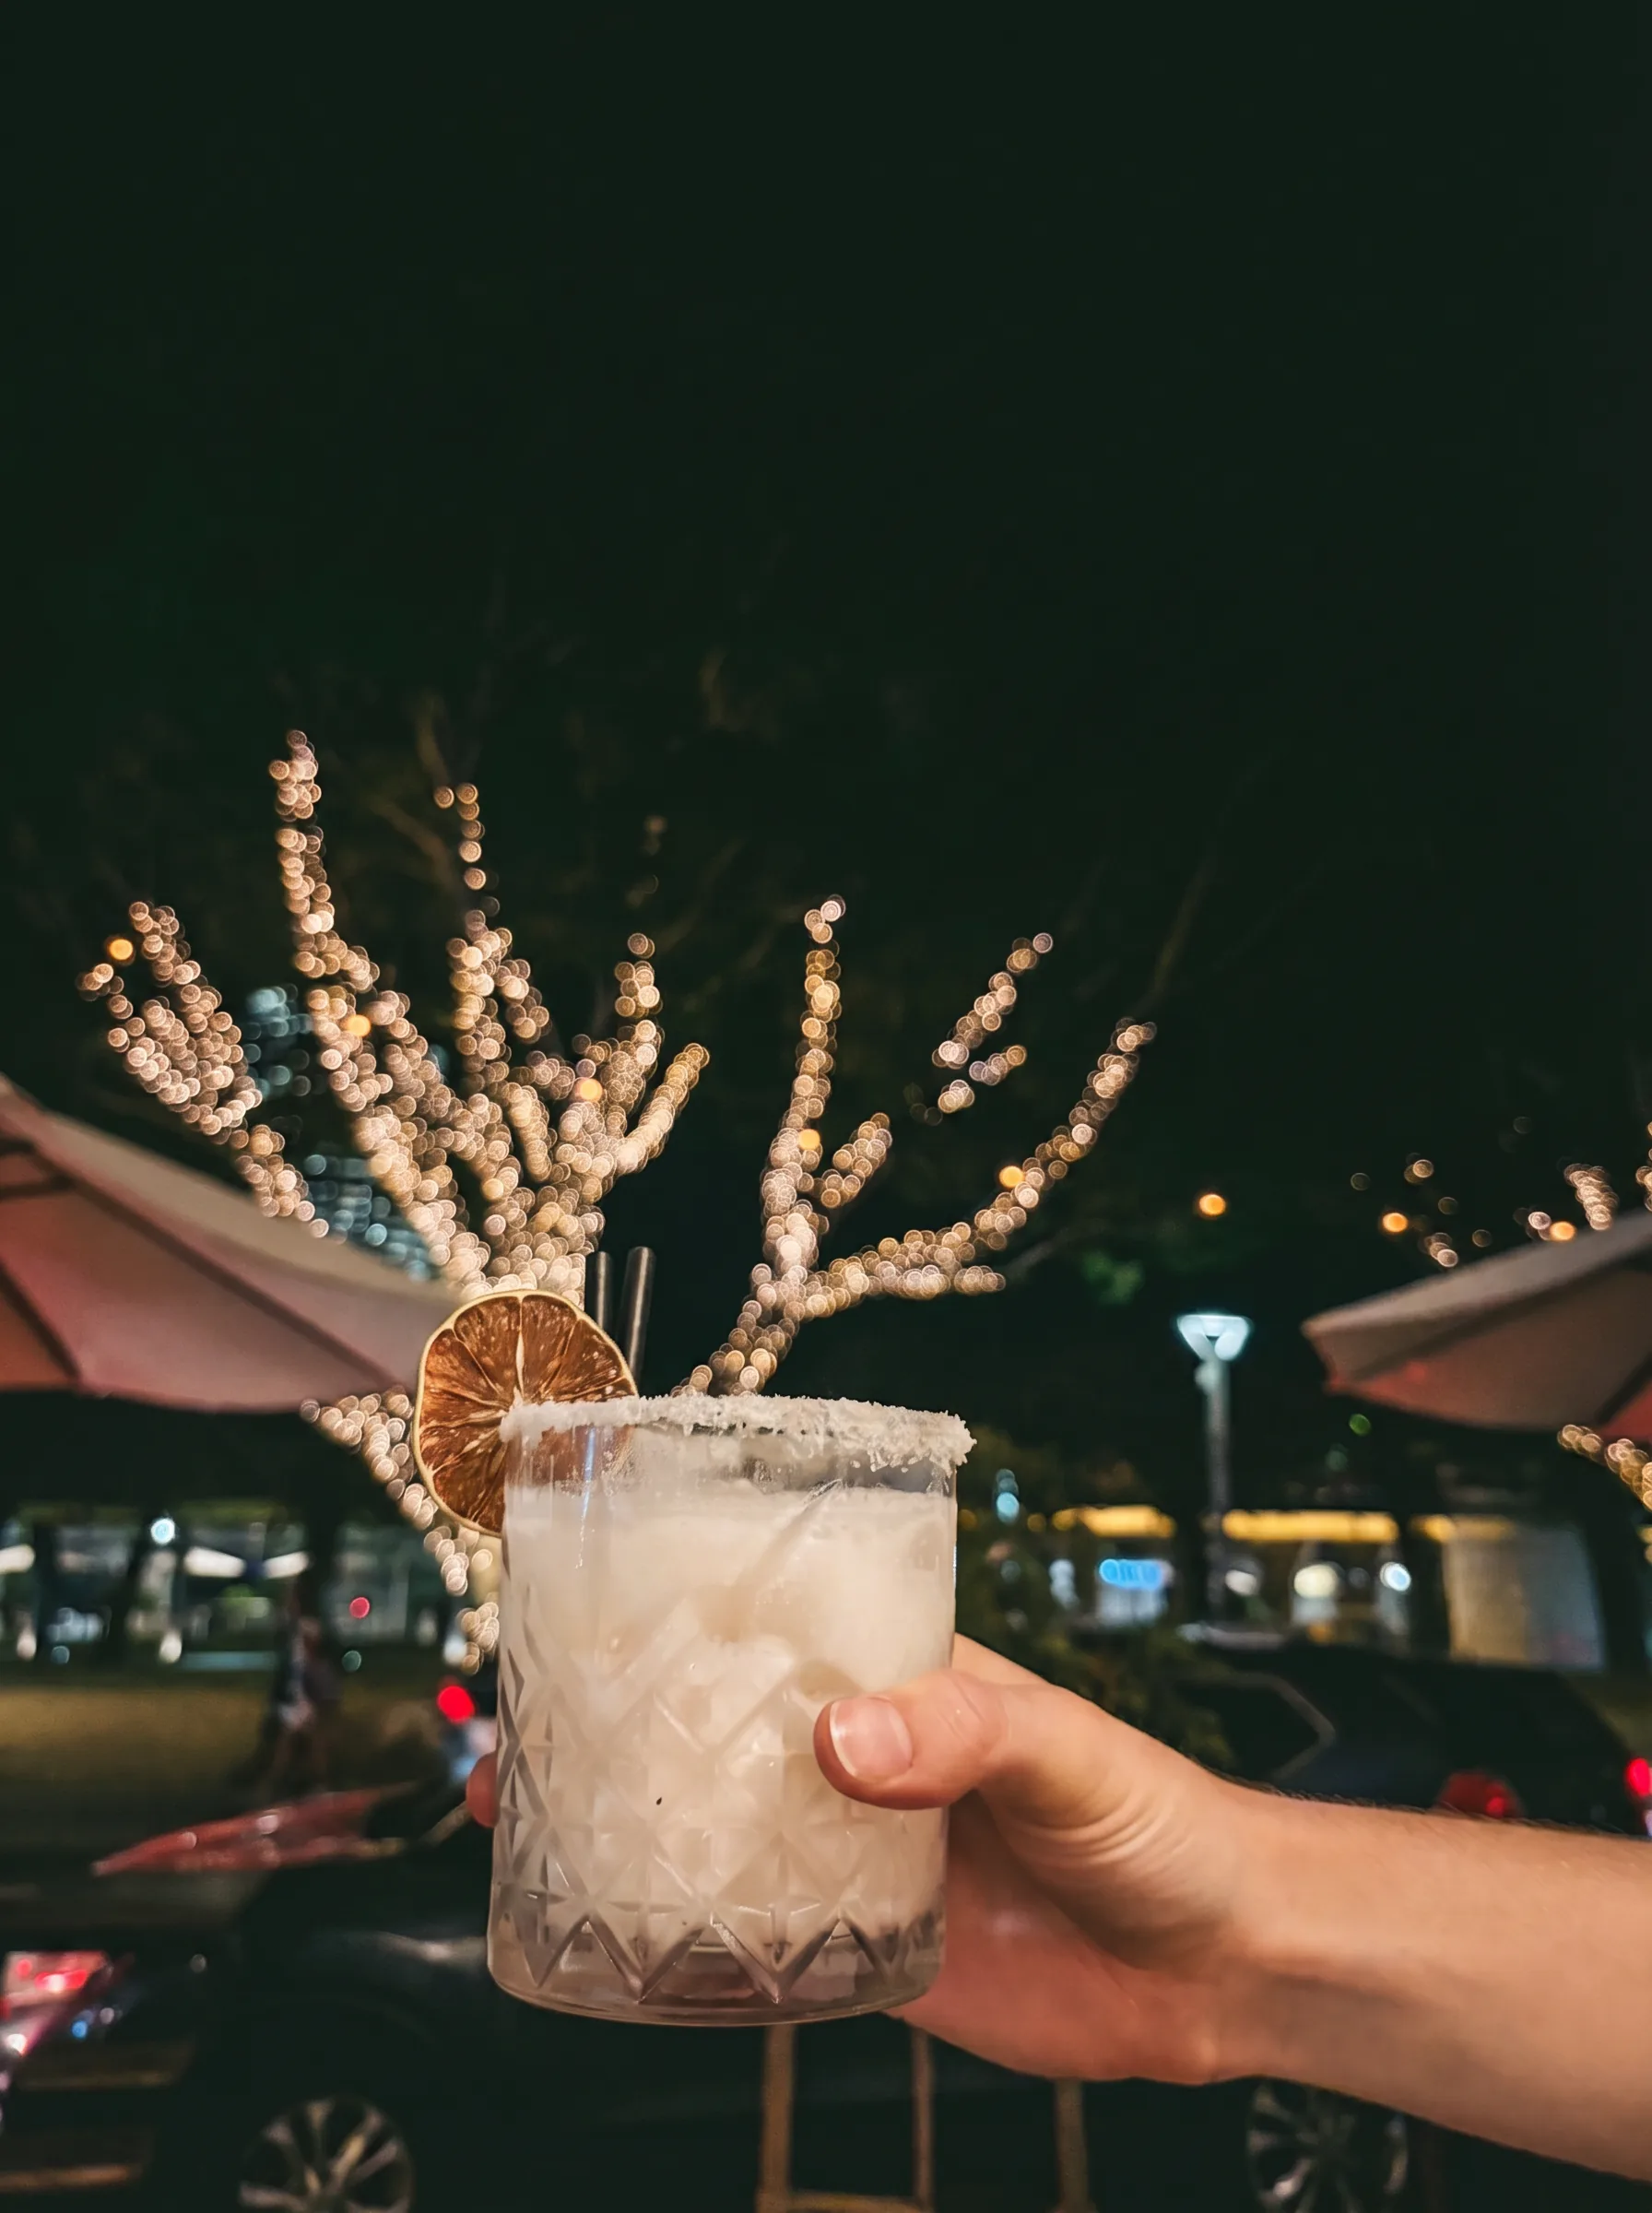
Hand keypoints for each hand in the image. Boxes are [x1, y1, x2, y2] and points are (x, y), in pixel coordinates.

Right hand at [468, 1637, 1261, 2083]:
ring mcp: (860, 1856)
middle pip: (719, 1733)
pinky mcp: (869, 1951)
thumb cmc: (1163, 1821)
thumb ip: (963, 1733)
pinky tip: (619, 1938)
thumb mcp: (1065, 1749)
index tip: (587, 1610)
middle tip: (518, 1733)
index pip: (775, 1630)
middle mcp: (867, 1761)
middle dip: (618, 1728)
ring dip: (628, 1831)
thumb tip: (842, 1740)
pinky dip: (688, 1941)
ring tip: (528, 1823)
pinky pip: (759, 1943)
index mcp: (905, 1681)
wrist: (1221, 1968)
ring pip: (719, 1835)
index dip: (680, 1619)